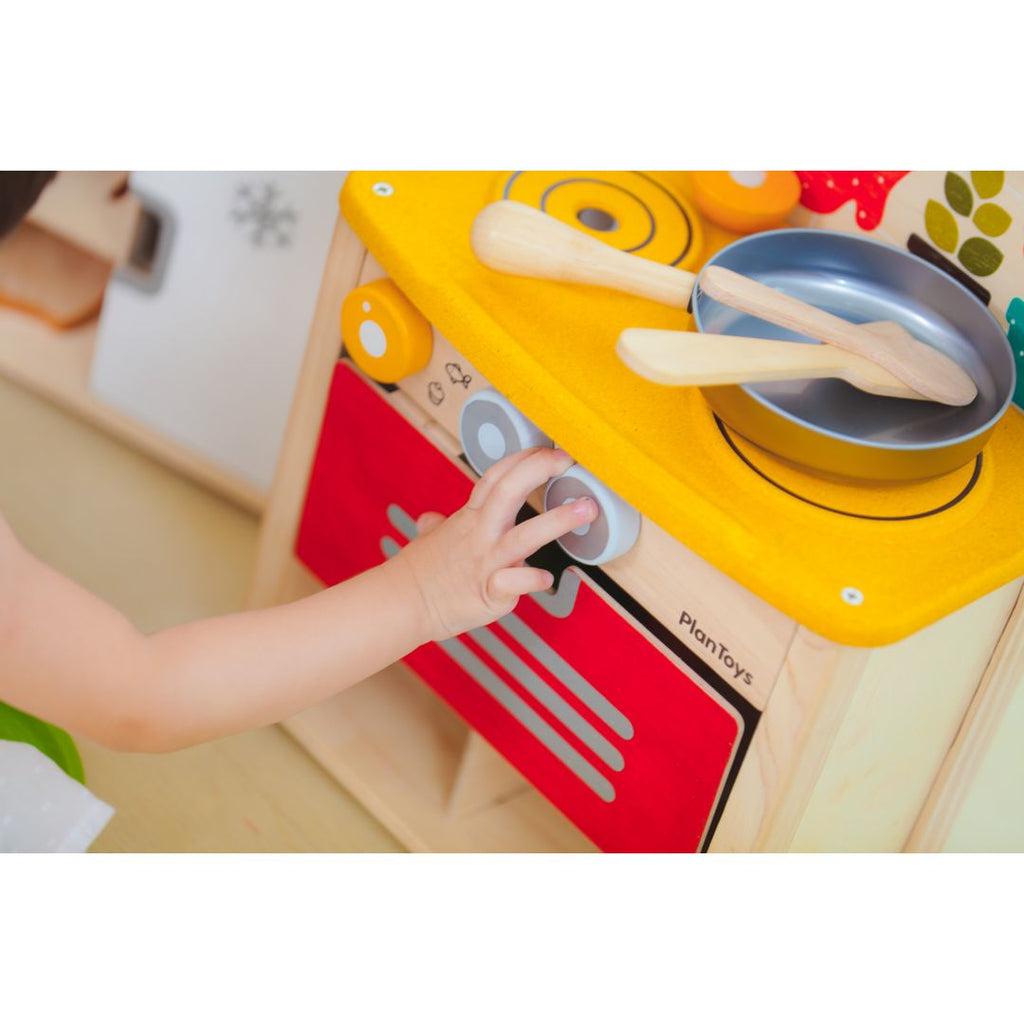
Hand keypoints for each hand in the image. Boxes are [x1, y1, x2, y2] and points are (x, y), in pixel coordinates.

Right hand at [393, 447, 597, 639]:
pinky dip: (531, 579)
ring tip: (586, 510)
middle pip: (508, 492)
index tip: (548, 449)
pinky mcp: (489, 593)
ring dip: (558, 521)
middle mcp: (480, 534)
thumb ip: (438, 526)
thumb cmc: (421, 573)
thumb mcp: (430, 540)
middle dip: (539, 471)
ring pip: (524, 536)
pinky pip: (514, 583)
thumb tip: (431, 520)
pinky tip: (548, 578)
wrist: (401, 604)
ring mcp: (486, 562)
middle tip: (568, 460)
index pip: (496, 478)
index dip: (522, 460)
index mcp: (470, 518)